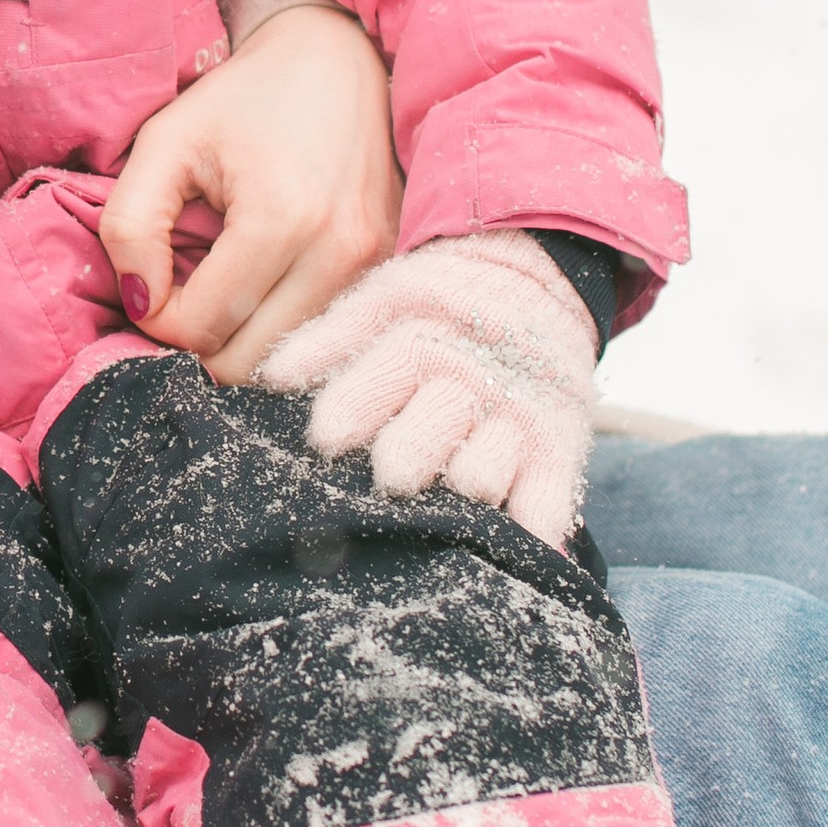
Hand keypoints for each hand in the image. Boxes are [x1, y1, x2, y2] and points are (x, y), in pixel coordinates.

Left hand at [100, 0, 401, 385]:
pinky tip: (264, 287)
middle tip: (184, 288)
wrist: (337, 60)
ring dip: (240, 339)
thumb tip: (138, 303)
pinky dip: (280, 330)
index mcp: (281, 218)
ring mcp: (374, 267)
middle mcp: (339, 254)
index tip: (154, 275)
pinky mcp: (389, 269)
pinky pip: (322, 339)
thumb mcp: (165, 141)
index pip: (200, 328)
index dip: (157, 316)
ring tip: (224, 284)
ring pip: (285, 363)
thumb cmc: (242, 99)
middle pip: (245, 363)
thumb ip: (129, 225)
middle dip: (198, 341)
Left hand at [252, 229, 597, 548]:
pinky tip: (507, 552)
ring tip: (443, 508)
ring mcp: (514, 421)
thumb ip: (324, 345)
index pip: (363, 392)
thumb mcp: (380, 302)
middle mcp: (463, 385)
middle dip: (397, 466)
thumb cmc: (441, 303)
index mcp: (412, 345)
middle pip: (416, 448)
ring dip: (454, 500)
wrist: (538, 274)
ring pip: (476, 480)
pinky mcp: (560, 449)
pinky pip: (546, 507)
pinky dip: (528, 536)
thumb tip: (267, 381)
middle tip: (391, 478)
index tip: (325, 441)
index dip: (341, 419)